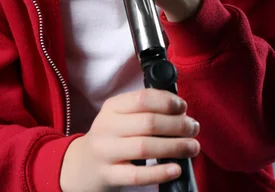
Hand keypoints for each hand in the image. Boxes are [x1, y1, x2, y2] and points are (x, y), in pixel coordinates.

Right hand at [60, 89, 199, 191]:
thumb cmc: (110, 137)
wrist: (80, 165)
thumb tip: (179, 109)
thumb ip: (142, 109)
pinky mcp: (108, 175)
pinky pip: (137, 175)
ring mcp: (106, 151)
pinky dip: (160, 172)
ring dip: (175, 147)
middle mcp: (107, 126)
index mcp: (112, 107)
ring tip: (193, 147)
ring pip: (145, 147)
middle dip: (178, 125)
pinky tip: (176, 169)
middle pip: (148, 123)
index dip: (167, 102)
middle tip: (194, 128)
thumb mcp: (118, 116)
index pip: (143, 98)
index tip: (183, 108)